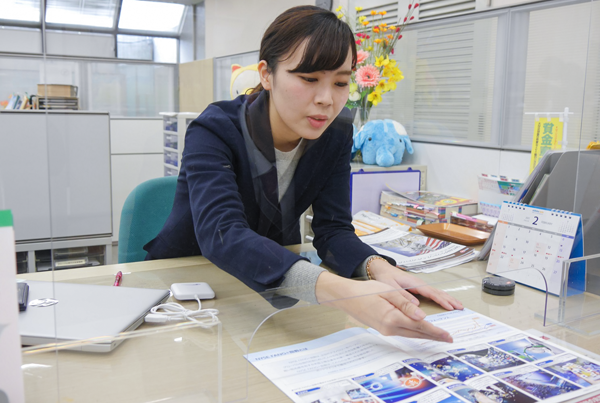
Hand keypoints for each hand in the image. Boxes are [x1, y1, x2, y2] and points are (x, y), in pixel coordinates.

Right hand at [315, 272, 452, 341]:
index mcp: (392, 318)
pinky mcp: (383, 329)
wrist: (347, 298)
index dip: (435, 331)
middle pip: (417, 333)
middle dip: (434, 336)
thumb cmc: (365, 292)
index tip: (447, 335)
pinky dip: (415, 333)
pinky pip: (403, 332)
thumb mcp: (387, 292)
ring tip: (439, 336)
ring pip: (410, 334)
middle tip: (449, 339)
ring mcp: (386, 330)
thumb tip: (421, 315)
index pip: (419, 325)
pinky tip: (421, 332)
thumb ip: (405, 303)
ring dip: (425, 335)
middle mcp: (390, 328)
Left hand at [368, 259, 463, 310]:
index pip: (430, 293)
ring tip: (459, 305)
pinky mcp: (419, 288)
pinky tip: (447, 302)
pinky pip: (433, 293)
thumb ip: (402, 295)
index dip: (441, 300)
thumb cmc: (385, 278)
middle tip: (460, 307)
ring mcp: (420, 285)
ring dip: (448, 298)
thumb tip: (416, 305)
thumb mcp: (391, 287)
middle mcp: (420, 284)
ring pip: (437, 292)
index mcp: (414, 283)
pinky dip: (442, 298)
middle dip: (450, 300)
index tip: (449, 307)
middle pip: (438, 292)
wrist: (382, 269)